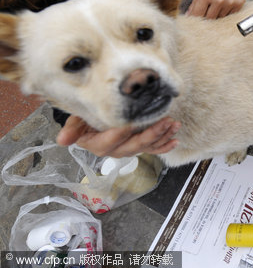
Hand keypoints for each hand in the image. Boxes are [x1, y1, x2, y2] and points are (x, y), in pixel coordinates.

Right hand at [56, 115, 179, 157]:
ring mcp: (128, 150)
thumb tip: (63, 140)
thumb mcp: (77, 120)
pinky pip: (154, 148)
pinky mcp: (139, 147)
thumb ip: (73, 128)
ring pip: (147, 146)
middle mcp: (115, 150)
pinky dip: (165, 145)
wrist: (94, 118)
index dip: (121, 133)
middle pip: (134, 146)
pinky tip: (175, 140)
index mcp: (98, 145)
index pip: (111, 140)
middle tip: (165, 121)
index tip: (132, 123)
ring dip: (162, 136)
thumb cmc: (86, 117)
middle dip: (151, 134)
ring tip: (174, 125)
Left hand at [186, 0, 250, 17]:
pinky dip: (227, 11)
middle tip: (206, 11)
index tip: (194, 18)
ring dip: (217, 14)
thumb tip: (191, 14)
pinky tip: (225, 2)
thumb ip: (196, 1)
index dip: (194, 18)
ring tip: (217, 3)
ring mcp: (230, 3)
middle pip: (209, 19)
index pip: (197, 15)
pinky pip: (231, 15)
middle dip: (205, 16)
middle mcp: (218, 1)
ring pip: (220, 18)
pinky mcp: (239, 4)